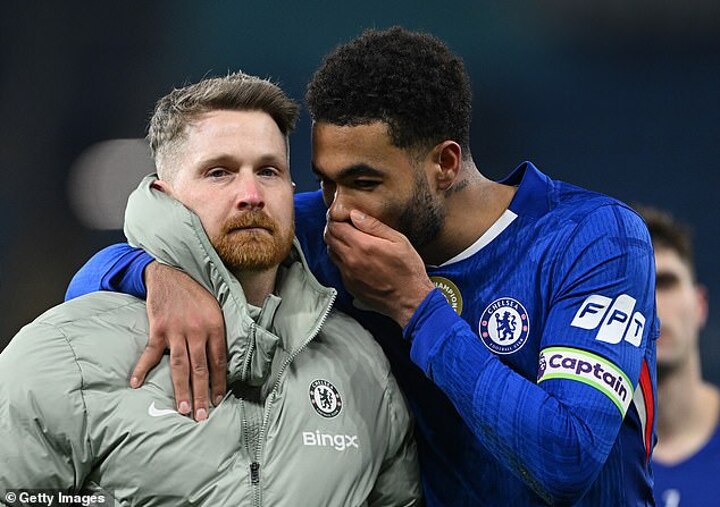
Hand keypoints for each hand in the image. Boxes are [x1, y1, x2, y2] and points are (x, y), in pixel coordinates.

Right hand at [130, 261, 226, 421]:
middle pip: (200, 369)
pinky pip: (150, 353)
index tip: (218, 401)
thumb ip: (217, 334)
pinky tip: (136, 385)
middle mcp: (197, 330)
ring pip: (180, 366)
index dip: (218, 383)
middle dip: (202, 394)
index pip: (219, 362)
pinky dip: (142, 369)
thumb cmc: (195, 294)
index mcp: (215, 326)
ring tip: (183, 410)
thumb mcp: (215, 309)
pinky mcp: (158, 328)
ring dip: (181, 390)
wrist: (171, 273)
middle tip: (202, 416)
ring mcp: (176, 331)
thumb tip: (221, 363)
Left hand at [324, 210, 433, 326]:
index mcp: (362, 245)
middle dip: (334, 229)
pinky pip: (338, 267)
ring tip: (350, 241)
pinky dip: (342, 259)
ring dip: (336, 243)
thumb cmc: (408, 271)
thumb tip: (355, 215)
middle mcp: (351, 260)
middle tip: (345, 226)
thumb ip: (374, 226)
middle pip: (329, 238)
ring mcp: (348, 274)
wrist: (410, 300)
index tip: (343, 216)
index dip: (336, 218)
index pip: (336, 226)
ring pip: (331, 252)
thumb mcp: (398, 241)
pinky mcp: (349, 285)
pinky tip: (356, 258)